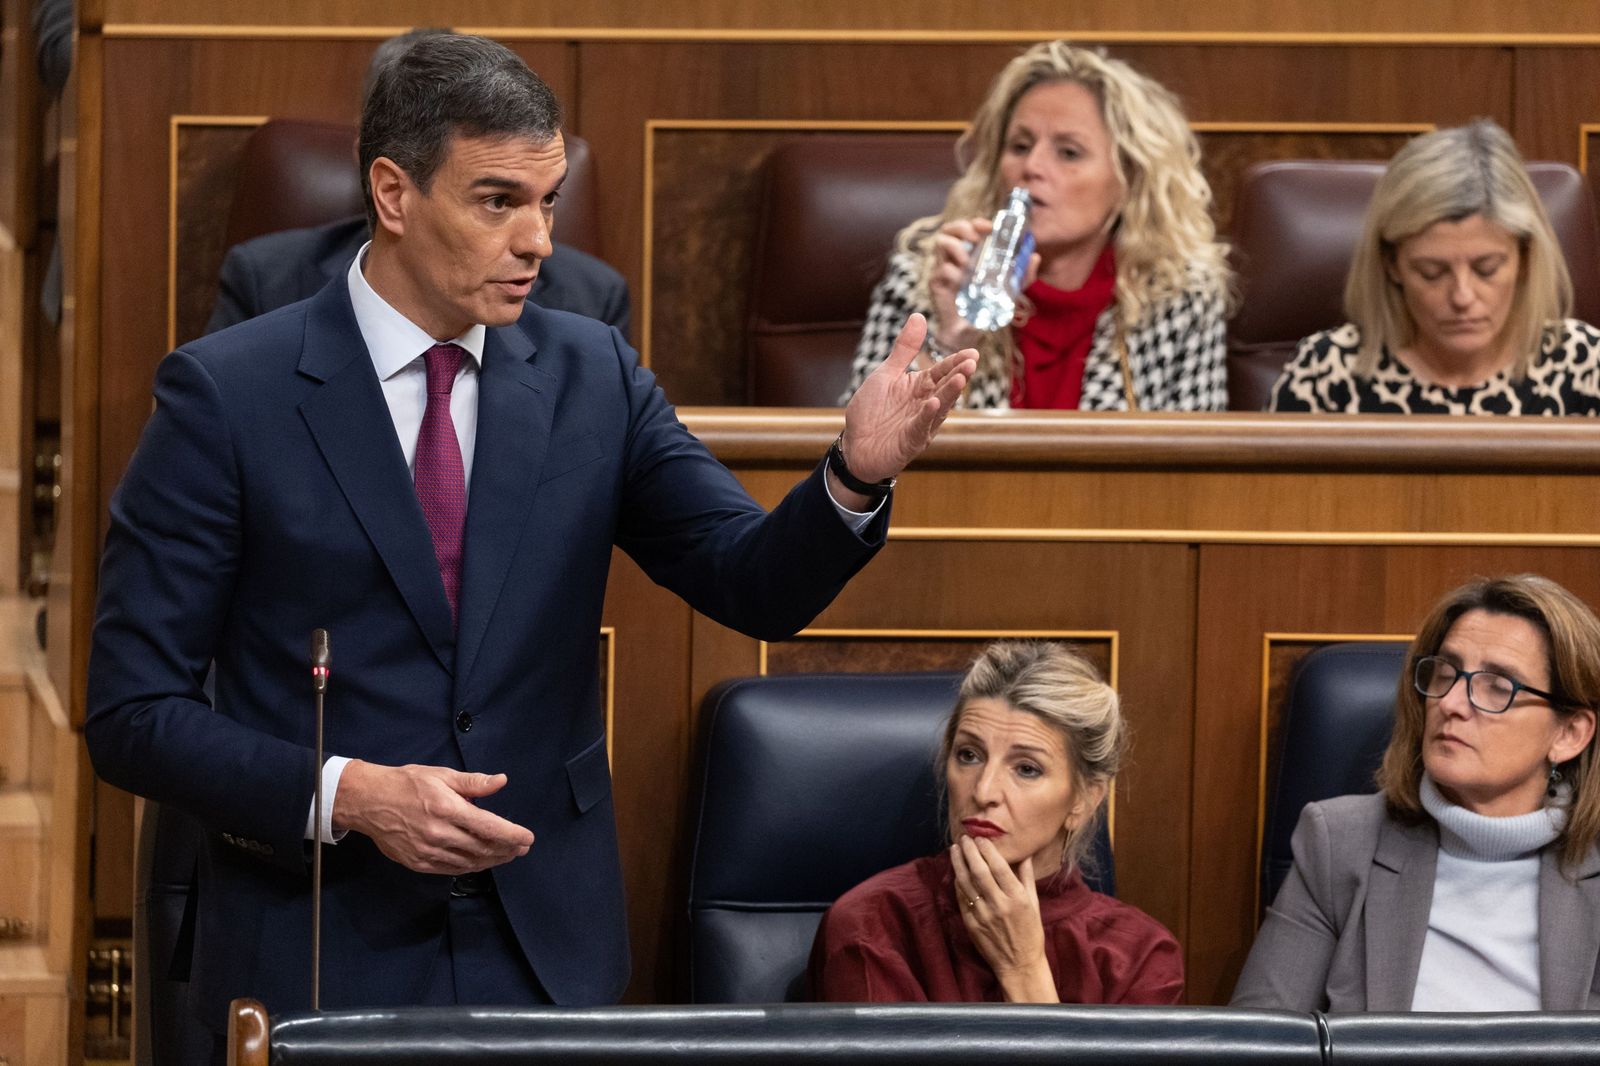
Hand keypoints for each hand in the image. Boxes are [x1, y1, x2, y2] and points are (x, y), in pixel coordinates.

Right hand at [333, 760, 534, 874]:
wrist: (369, 801)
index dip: (512, 835)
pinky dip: (470, 866)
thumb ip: (473, 783)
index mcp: (447, 809)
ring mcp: (427, 852)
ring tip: (506, 855)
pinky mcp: (418, 863)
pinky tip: (481, 861)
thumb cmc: (406, 784)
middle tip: (521, 848)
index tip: (528, 838)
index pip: (489, 827)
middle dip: (507, 849)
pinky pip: (451, 869)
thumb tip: (501, 781)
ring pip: (469, 862)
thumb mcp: (441, 775)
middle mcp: (439, 834)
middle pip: (482, 848)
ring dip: (492, 860)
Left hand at [836, 313, 974, 492]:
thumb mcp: (886, 374)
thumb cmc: (872, 411)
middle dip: (958, 375)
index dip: (956, 362)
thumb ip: (904, 349)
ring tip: (960, 378)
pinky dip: (927, 416)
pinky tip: (933, 403)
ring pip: (938, 408)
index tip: (972, 353)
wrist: (855, 446)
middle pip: (944, 388)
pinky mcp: (910, 442)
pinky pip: (920, 427)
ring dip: (949, 394)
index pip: (941, 372)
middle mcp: (925, 405)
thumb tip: (919, 315)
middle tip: (971, 362)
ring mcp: (920, 425)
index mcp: (920, 387)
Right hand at [927, 218, 1040, 351]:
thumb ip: (1023, 275)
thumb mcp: (1009, 290)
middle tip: (975, 239)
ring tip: (967, 261)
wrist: (968, 330)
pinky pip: (941, 268)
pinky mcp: (935, 283)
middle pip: (949, 229)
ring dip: (955, 247)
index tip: (989, 227)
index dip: (976, 223)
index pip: (968, 228)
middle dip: (962, 228)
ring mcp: (943, 268)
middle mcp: (954, 257)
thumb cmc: (986, 307)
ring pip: (940, 242)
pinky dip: (953, 271)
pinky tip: (961, 282)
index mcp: (970, 253)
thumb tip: (1035, 257)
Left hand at [951, 836, 1057, 1002]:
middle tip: (964, 838)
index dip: (987, 850)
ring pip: (967, 883)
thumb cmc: (1030, 933)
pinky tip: (956, 872)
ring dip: (959, 864)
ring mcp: (984, 915)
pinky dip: (958, 884)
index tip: (980, 838)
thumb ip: (1027, 878)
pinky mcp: (972, 924)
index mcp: (1017, 898)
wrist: (1019, 964)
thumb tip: (1025, 855)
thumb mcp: (1034, 904)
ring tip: (954, 849)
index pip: (999, 867)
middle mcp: (999, 904)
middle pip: (980, 871)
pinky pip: (962, 899)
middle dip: (970, 852)